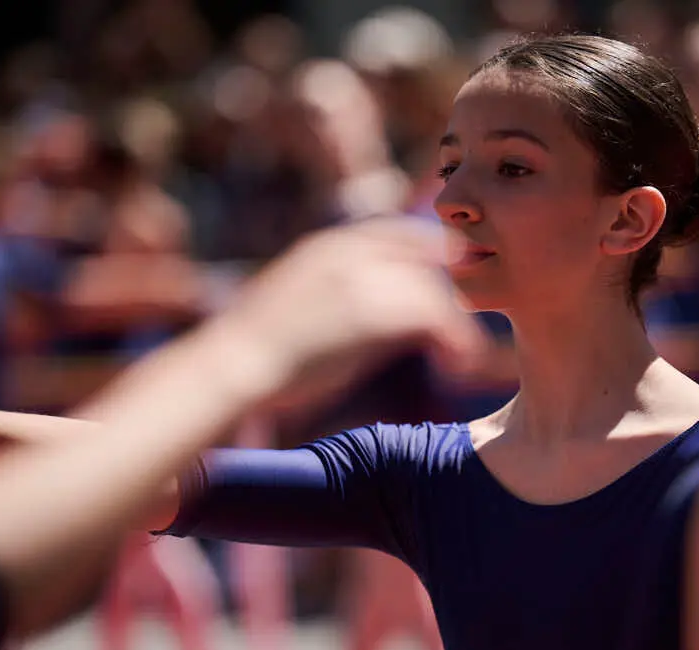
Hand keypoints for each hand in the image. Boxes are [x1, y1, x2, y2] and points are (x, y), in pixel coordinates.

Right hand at [222, 216, 487, 411]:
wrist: (230, 366)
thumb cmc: (254, 355)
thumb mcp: (299, 312)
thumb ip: (341, 304)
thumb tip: (376, 328)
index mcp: (326, 248)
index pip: (395, 234)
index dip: (430, 252)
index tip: (454, 270)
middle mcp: (347, 253)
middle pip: (423, 257)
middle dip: (450, 287)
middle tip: (468, 324)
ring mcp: (360, 278)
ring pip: (433, 290)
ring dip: (456, 325)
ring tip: (465, 358)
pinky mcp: (372, 311)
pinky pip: (436, 317)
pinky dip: (457, 340)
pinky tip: (461, 364)